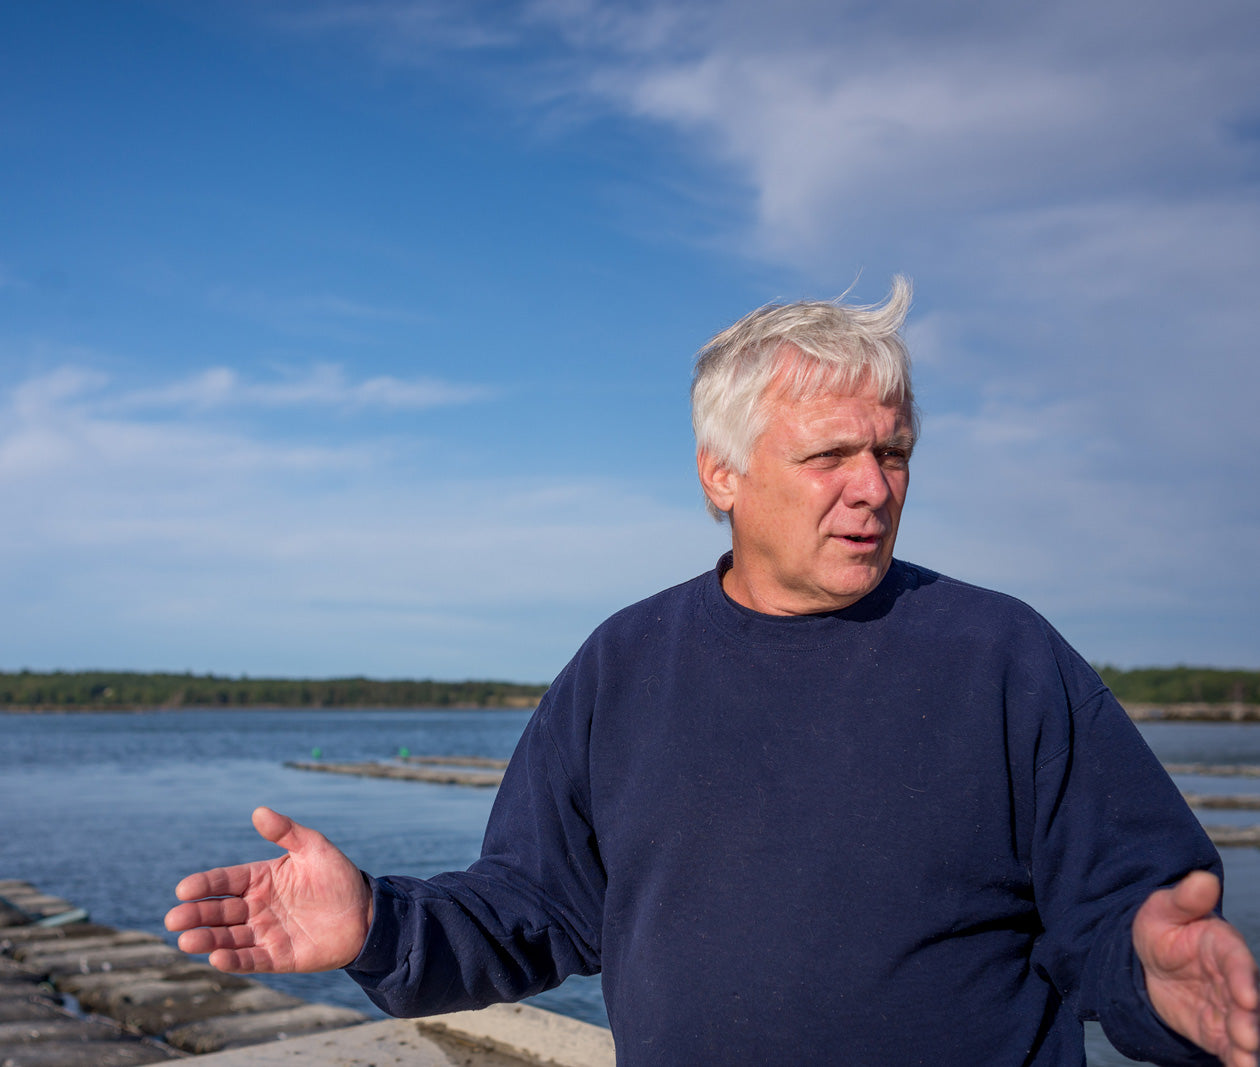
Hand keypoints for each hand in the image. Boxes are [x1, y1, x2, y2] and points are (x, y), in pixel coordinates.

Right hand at [164, 806, 372, 972]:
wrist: (366, 913)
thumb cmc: (339, 877)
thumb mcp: (314, 848)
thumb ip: (287, 832)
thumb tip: (259, 811)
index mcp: (260, 879)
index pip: (225, 881)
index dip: (204, 885)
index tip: (183, 889)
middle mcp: (257, 907)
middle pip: (219, 911)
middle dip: (196, 915)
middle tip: (174, 919)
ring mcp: (265, 933)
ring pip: (229, 937)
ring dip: (207, 939)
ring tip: (186, 940)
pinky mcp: (278, 957)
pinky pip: (251, 960)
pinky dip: (234, 960)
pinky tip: (216, 958)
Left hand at [1134, 870, 1258, 1066]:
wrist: (1147, 956)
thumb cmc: (1162, 926)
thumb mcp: (1163, 908)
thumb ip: (1184, 898)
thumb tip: (1202, 878)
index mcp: (1223, 947)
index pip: (1238, 963)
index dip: (1243, 978)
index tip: (1246, 996)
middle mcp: (1233, 980)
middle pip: (1247, 1002)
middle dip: (1250, 1020)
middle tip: (1247, 1037)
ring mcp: (1227, 1007)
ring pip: (1243, 1028)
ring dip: (1247, 1046)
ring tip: (1246, 1061)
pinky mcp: (1216, 1030)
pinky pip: (1228, 1048)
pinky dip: (1235, 1061)